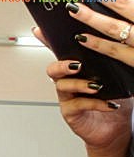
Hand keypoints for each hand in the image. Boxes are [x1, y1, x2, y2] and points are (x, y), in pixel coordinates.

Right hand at [36, 0, 133, 153]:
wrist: (117, 126)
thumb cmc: (117, 96)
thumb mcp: (116, 71)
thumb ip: (110, 54)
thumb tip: (116, 33)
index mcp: (78, 66)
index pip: (60, 49)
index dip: (47, 40)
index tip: (40, 29)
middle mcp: (69, 80)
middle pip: (53, 68)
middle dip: (62, 65)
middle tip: (76, 64)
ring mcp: (68, 96)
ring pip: (62, 86)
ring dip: (79, 85)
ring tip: (96, 86)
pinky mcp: (71, 113)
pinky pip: (77, 106)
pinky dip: (95, 103)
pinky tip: (109, 103)